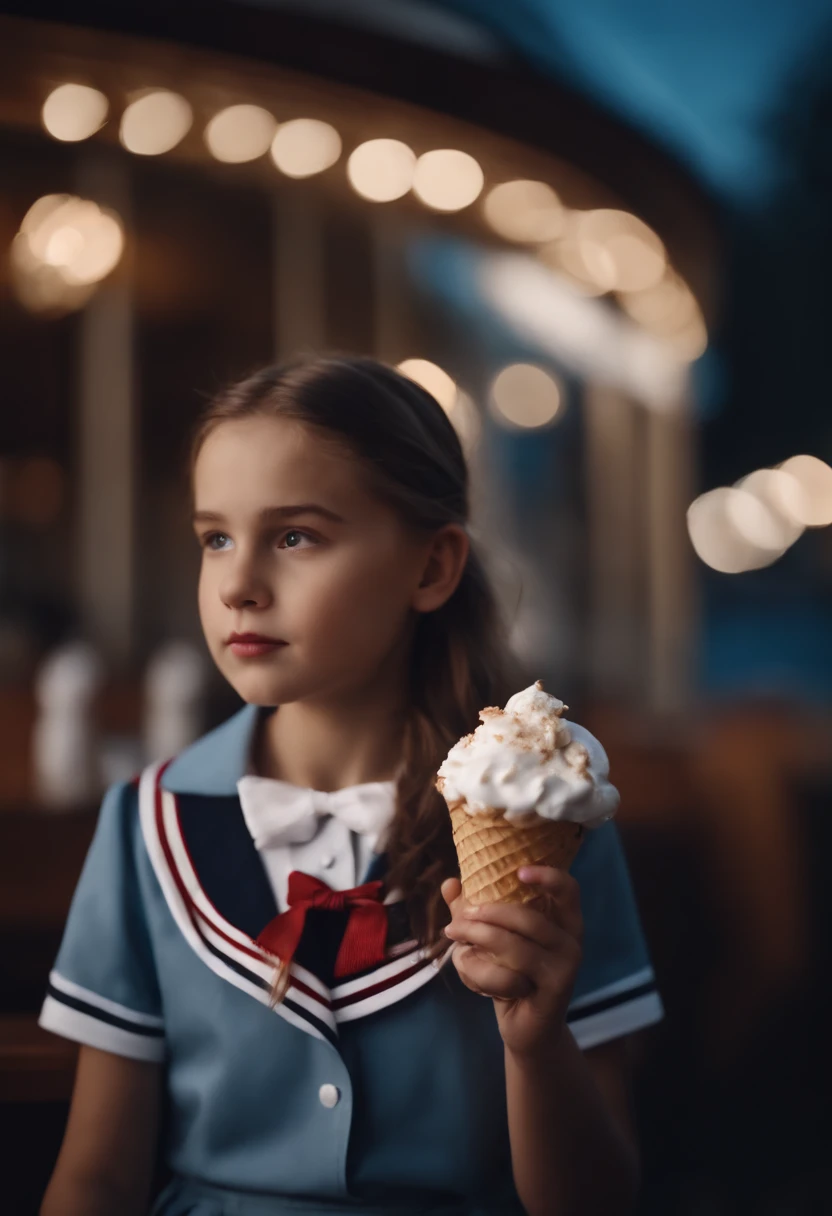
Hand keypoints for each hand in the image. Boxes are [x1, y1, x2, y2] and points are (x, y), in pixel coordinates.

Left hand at [440, 867, 582, 1058]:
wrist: (526, 1029)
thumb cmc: (510, 974)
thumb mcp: (490, 940)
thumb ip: (472, 910)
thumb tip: (449, 883)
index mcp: (564, 921)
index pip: (568, 889)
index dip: (548, 876)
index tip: (518, 871)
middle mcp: (571, 942)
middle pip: (528, 918)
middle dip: (487, 914)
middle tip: (457, 918)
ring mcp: (566, 969)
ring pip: (513, 947)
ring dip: (477, 939)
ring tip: (454, 937)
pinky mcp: (553, 993)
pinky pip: (506, 976)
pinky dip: (478, 972)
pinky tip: (468, 974)